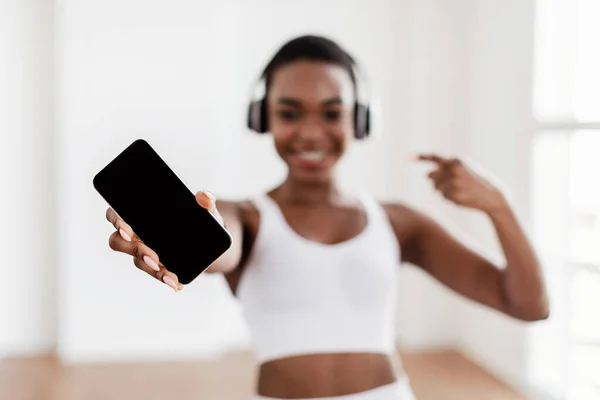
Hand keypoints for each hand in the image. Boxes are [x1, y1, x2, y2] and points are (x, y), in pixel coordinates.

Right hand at [105, 190, 222, 290]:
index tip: (127, 230)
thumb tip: (204, 196)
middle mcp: (136, 232)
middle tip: (153, 256)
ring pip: (136, 261)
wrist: (210, 242)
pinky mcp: (155, 265)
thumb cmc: (198, 220)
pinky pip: (154, 273)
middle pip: (118, 241)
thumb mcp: (205, 211)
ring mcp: (143, 250)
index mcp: (139, 213)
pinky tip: (177, 283)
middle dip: (133, 250)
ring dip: (150, 269)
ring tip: (168, 275)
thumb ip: (206, 203)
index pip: (116, 214)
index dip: (117, 221)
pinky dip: (165, 278)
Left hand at [415, 153, 507, 213]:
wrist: (492, 195)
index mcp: (456, 160)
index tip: (407, 157)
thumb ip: (444, 169)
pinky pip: (443, 197)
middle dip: (438, 181)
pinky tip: (462, 197)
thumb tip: (426, 175)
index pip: (434, 158)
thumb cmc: (476, 181)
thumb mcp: (463, 169)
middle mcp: (453, 169)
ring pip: (436, 188)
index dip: (419, 157)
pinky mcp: (453, 194)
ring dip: (444, 191)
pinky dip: (449, 199)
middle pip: (431, 176)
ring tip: (461, 191)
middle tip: (455, 184)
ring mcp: (452, 182)